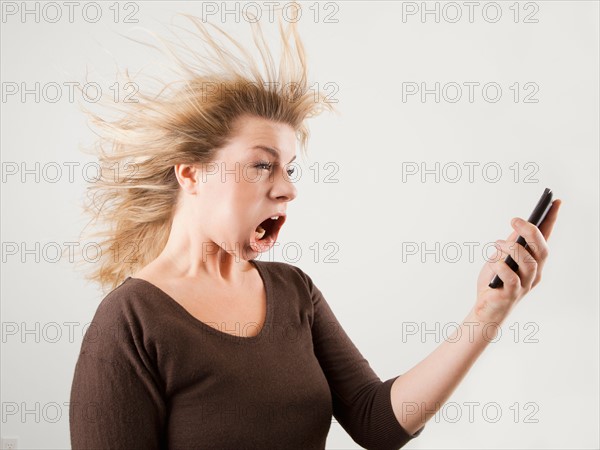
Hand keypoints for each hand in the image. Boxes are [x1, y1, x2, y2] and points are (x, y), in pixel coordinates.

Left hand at [474, 199, 561, 322]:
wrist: (485, 309)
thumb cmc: (494, 282)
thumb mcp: (500, 258)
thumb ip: (510, 244)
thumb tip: (517, 226)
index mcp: (533, 262)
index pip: (545, 239)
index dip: (552, 221)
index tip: (556, 201)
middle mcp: (534, 273)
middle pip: (541, 250)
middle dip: (531, 232)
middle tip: (515, 220)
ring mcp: (524, 285)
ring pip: (528, 262)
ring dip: (512, 249)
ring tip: (497, 244)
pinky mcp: (511, 294)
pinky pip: (511, 278)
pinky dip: (501, 267)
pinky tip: (494, 263)